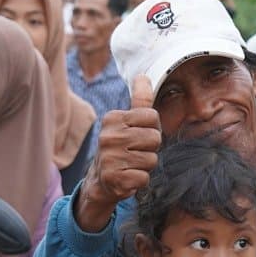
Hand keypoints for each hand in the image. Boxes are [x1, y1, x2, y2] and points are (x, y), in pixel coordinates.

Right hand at [75, 75, 160, 231]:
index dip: (151, 128)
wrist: (101, 179)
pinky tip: (127, 177)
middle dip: (150, 148)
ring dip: (145, 166)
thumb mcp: (128, 122)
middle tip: (134, 152)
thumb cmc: (121, 147)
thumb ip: (139, 100)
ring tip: (130, 165)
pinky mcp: (114, 179)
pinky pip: (144, 178)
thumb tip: (143, 76)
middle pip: (155, 138)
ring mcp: (110, 158)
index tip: (138, 136)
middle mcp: (108, 136)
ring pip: (151, 159)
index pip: (152, 117)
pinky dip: (139, 180)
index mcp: (113, 118)